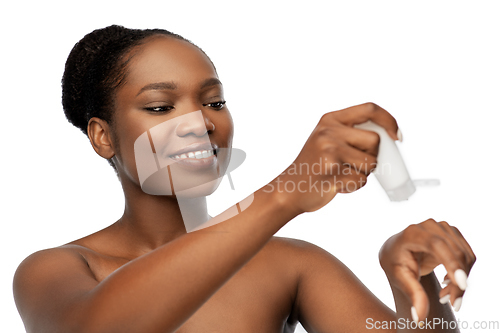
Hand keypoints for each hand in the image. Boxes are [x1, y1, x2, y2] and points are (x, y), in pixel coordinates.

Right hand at [267, 102, 399, 213]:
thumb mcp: (326, 138)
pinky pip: (361, 180)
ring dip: (363, 173)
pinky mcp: (332, 171)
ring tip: (342, 174)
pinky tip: (337, 184)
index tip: (397, 136)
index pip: (369, 109)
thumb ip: (350, 132)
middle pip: (375, 140)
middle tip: (355, 164)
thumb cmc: (313, 165)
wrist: (290, 189)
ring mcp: (329, 151)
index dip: (389, 121)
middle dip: (372, 156)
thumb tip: (389, 135)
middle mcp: (329, 132)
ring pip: (371, 163)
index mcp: (330, 120)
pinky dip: (354, 186)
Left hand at [379, 218, 475, 321]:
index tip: (461, 285)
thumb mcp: (400, 279)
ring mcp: (443, 228)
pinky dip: (464, 273)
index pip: (437, 245)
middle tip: (451, 302)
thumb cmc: (396, 263)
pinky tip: (448, 282)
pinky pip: (468, 256)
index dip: (451, 263)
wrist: (397, 251)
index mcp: (412, 233)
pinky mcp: (453, 234)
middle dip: (457, 282)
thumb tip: (419, 317)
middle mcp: (430, 226)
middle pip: (455, 253)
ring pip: (465, 256)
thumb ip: (412, 295)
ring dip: (461, 280)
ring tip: (445, 295)